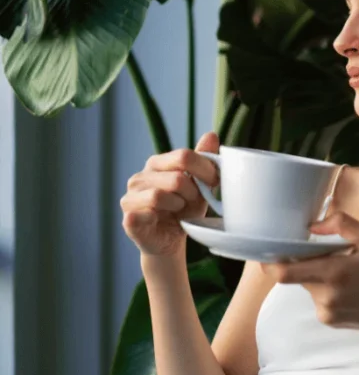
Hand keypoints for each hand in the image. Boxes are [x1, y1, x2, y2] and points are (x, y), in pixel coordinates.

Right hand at [120, 132, 219, 256]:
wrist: (171, 240)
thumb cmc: (185, 209)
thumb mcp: (200, 184)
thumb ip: (204, 159)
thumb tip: (211, 134)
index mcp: (157, 164)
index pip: (184, 156)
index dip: (205, 170)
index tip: (215, 182)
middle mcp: (139, 177)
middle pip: (176, 178)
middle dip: (192, 193)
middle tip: (192, 201)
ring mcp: (130, 197)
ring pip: (160, 196)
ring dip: (178, 206)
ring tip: (178, 211)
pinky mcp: (128, 218)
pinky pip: (146, 213)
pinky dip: (160, 218)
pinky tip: (161, 220)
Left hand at [261, 212, 358, 336]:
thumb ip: (341, 224)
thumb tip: (313, 225)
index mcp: (334, 274)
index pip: (284, 273)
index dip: (269, 261)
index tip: (269, 248)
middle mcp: (325, 297)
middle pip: (296, 275)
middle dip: (306, 261)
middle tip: (331, 252)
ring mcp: (326, 312)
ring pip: (307, 285)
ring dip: (318, 274)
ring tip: (348, 269)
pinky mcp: (330, 321)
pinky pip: (317, 297)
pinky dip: (327, 287)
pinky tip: (351, 285)